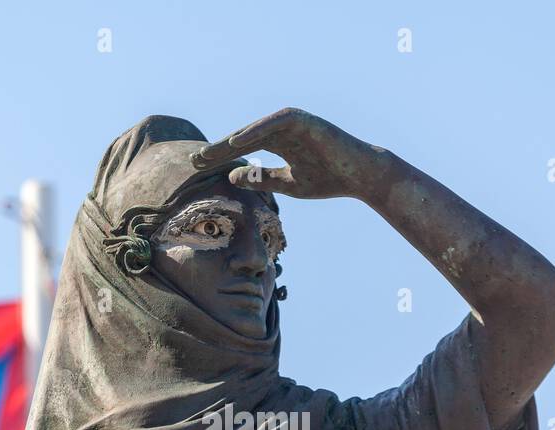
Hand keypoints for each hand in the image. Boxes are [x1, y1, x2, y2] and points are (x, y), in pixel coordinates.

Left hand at [191, 107, 386, 200]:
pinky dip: (254, 132)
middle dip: (219, 149)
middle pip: (243, 137)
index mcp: (279, 141)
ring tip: (210, 154)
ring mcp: (293, 122)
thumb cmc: (329, 179)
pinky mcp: (303, 120)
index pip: (243, 148)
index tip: (198, 167)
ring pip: (255, 130)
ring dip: (231, 141)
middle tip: (195, 160)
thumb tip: (231, 178)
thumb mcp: (287, 184)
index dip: (221, 157)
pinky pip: (273, 124)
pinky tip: (235, 143)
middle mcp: (282, 129)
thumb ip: (262, 179)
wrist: (360, 176)